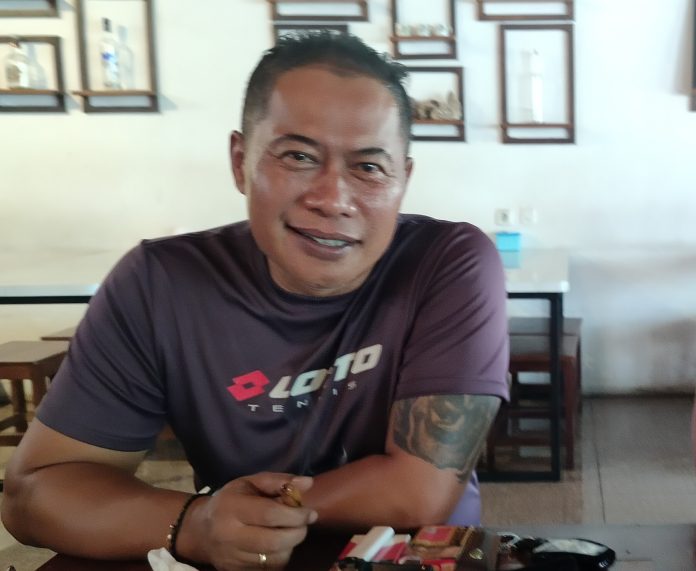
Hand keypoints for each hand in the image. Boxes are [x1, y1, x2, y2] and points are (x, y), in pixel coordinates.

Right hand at [180, 472, 316, 569]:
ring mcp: (231, 557)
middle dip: (297, 533)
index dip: (295, 515)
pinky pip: (268, 569)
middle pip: (274, 540)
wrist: (200, 530)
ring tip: (291, 533)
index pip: (270, 514)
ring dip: (290, 546)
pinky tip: (278, 545)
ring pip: (273, 558)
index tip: (311, 513)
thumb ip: (278, 481)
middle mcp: (229, 534)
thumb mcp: (250, 483)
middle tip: (304, 524)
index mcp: (232, 507)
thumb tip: (308, 483)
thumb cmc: (230, 500)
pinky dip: (279, 558)